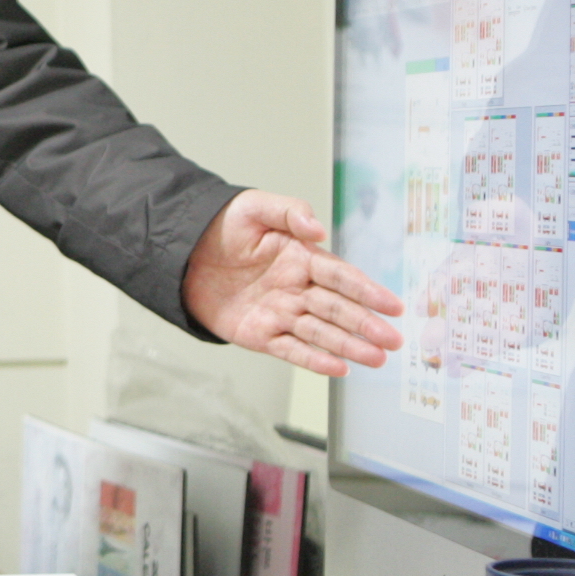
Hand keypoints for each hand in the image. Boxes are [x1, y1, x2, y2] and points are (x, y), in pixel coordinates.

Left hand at [182, 189, 403, 376]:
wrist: (181, 253)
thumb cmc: (221, 227)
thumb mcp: (255, 207)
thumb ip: (290, 212)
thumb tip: (319, 229)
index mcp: (302, 258)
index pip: (342, 276)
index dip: (368, 290)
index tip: (393, 305)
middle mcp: (297, 288)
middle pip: (338, 309)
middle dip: (366, 324)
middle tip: (393, 339)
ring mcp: (280, 313)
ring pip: (321, 333)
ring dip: (349, 346)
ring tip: (377, 359)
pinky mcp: (260, 334)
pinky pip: (291, 349)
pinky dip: (314, 360)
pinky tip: (338, 368)